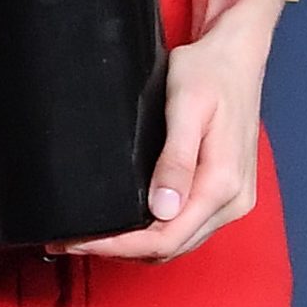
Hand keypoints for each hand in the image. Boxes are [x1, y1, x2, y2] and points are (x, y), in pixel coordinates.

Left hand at [65, 8, 268, 262]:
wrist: (236, 57)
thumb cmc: (209, 73)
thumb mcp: (186, 107)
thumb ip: (175, 160)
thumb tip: (162, 208)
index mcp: (223, 184)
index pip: (166, 237)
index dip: (119, 246)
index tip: (79, 242)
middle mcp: (233, 201)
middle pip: (170, 247)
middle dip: (119, 249)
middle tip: (70, 242)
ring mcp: (232, 200)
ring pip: (178, 241)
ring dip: (135, 245)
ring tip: (89, 237)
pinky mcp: (225, 193)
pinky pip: (187, 226)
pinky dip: (154, 232)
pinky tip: (125, 225)